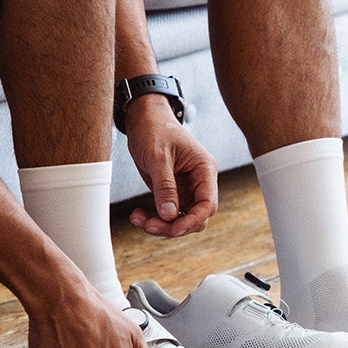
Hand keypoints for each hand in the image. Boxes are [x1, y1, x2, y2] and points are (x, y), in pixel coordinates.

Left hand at [125, 97, 217, 236]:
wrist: (144, 119)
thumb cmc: (156, 129)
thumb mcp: (158, 157)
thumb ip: (165, 187)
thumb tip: (169, 215)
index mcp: (204, 170)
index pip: (208, 204)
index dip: (192, 220)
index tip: (173, 228)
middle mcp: (199, 182)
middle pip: (196, 217)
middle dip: (173, 226)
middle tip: (149, 225)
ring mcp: (186, 188)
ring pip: (181, 219)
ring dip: (161, 225)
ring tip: (139, 219)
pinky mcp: (172, 192)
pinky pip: (168, 213)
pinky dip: (154, 218)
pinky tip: (139, 215)